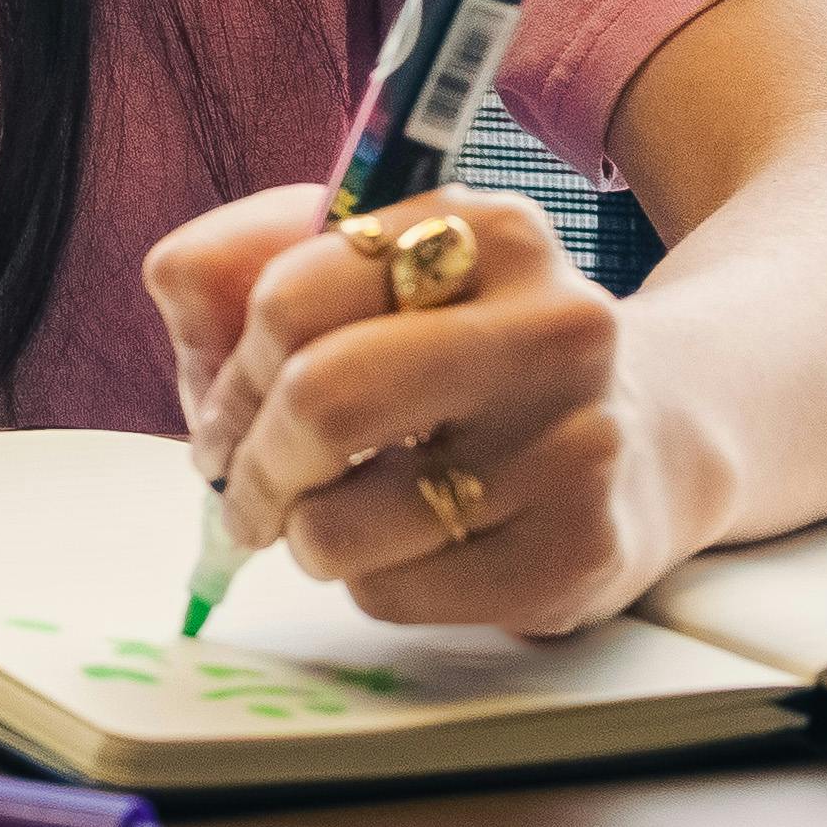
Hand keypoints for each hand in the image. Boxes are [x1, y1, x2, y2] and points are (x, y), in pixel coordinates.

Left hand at [145, 182, 710, 637]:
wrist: (652, 437)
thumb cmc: (466, 358)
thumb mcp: (377, 281)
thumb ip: (250, 264)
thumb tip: (174, 279)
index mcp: (491, 230)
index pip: (294, 296)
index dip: (230, 372)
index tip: (223, 414)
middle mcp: (553, 325)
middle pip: (321, 399)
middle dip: (250, 464)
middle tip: (242, 492)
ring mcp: (578, 445)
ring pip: (342, 523)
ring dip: (307, 534)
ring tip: (342, 514)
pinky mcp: (578, 555)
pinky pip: (395, 595)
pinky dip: (371, 583)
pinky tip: (417, 547)